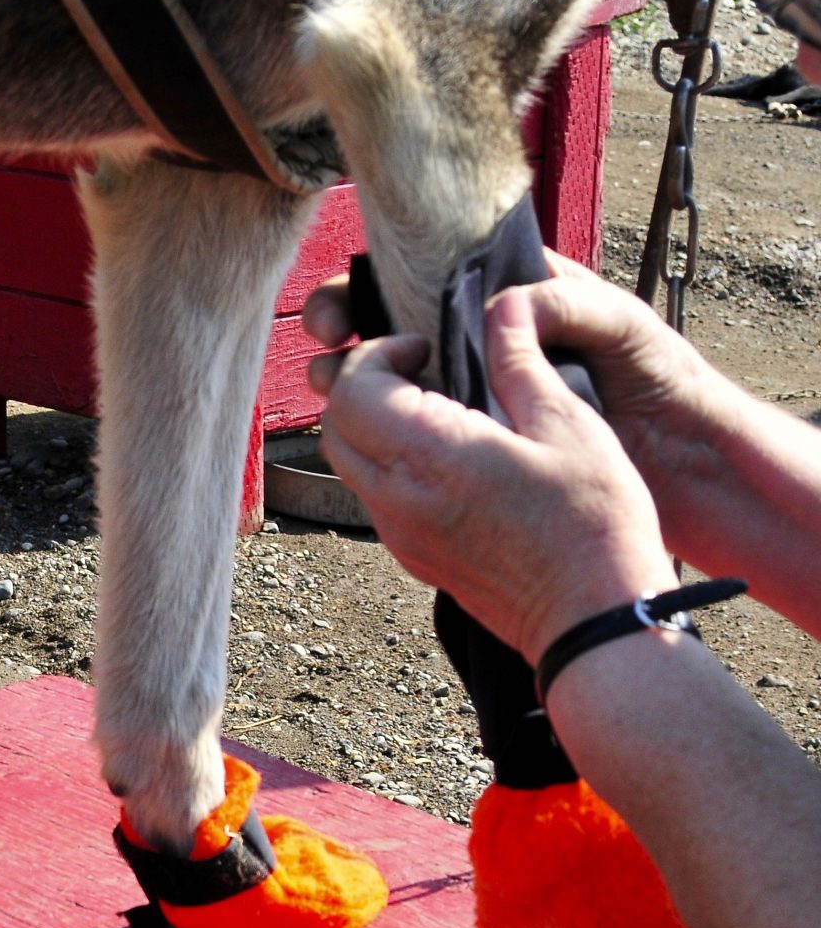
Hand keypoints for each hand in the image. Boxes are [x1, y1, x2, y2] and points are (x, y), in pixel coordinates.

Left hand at [309, 289, 677, 662]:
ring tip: (436, 409)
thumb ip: (520, 362)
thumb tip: (502, 306)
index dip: (377, 353)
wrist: (592, 621)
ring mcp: (400, 533)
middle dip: (364, 385)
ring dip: (374, 426)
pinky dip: (390, 464)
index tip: (422, 345)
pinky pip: (375, 496)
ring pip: (349, 463)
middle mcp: (398, 497)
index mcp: (429, 456)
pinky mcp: (413, 556)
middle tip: (419, 369)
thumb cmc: (593, 524)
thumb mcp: (569, 425)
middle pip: (335, 425)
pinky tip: (448, 457)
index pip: (352, 388)